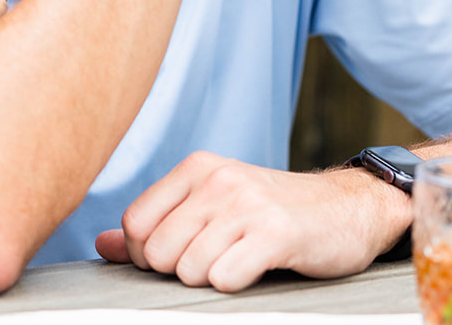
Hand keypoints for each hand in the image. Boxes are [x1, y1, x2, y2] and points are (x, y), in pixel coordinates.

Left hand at [94, 151, 409, 291]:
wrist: (349, 207)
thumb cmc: (273, 211)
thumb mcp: (213, 205)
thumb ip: (157, 223)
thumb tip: (102, 245)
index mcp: (197, 168)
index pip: (135, 223)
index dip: (148, 254)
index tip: (178, 255)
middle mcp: (219, 179)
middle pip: (158, 251)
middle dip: (179, 270)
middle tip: (214, 260)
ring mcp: (248, 204)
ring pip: (189, 269)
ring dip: (211, 278)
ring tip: (238, 260)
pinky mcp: (276, 233)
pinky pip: (225, 277)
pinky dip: (235, 283)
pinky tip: (255, 267)